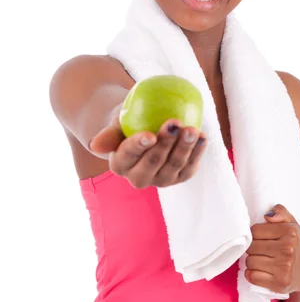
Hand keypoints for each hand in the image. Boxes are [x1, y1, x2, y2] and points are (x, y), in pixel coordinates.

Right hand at [89, 116, 206, 188]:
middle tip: (176, 123)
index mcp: (119, 165)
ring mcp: (161, 180)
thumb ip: (109, 133)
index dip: (139, 146)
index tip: (150, 134)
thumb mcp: (116, 122)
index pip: (129, 155)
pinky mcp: (179, 177)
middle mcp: (139, 179)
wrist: (142, 128)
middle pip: (154, 162)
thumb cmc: (126, 121)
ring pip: (174, 166)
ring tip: (193, 129)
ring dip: (185, 148)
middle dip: (166, 144)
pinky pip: (190, 167)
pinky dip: (197, 152)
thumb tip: (95, 144)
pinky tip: (203, 137)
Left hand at [244, 204, 299, 293]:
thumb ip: (280, 212)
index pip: (255, 230)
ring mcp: (284, 268)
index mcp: (290, 232)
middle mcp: (288, 250)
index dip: (254, 234)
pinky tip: (260, 272)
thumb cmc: (294, 246)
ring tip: (261, 260)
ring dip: (251, 262)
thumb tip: (267, 215)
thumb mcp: (291, 224)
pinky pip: (252, 276)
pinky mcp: (279, 284)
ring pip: (250, 261)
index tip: (261, 238)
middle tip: (261, 251)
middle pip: (251, 247)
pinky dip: (252, 274)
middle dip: (252, 248)